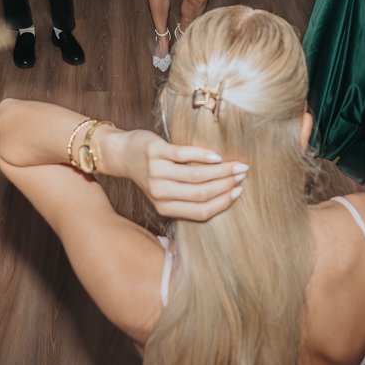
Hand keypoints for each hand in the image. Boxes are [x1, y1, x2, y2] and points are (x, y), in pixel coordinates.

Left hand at [95, 127, 246, 221]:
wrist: (122, 152)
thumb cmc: (151, 172)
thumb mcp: (165, 191)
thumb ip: (187, 196)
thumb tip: (225, 193)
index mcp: (165, 207)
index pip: (200, 212)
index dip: (222, 203)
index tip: (239, 192)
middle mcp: (160, 193)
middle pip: (201, 193)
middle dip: (226, 185)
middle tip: (243, 175)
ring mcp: (156, 172)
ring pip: (195, 175)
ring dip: (220, 171)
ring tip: (237, 165)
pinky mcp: (155, 152)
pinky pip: (182, 155)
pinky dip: (203, 156)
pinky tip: (216, 156)